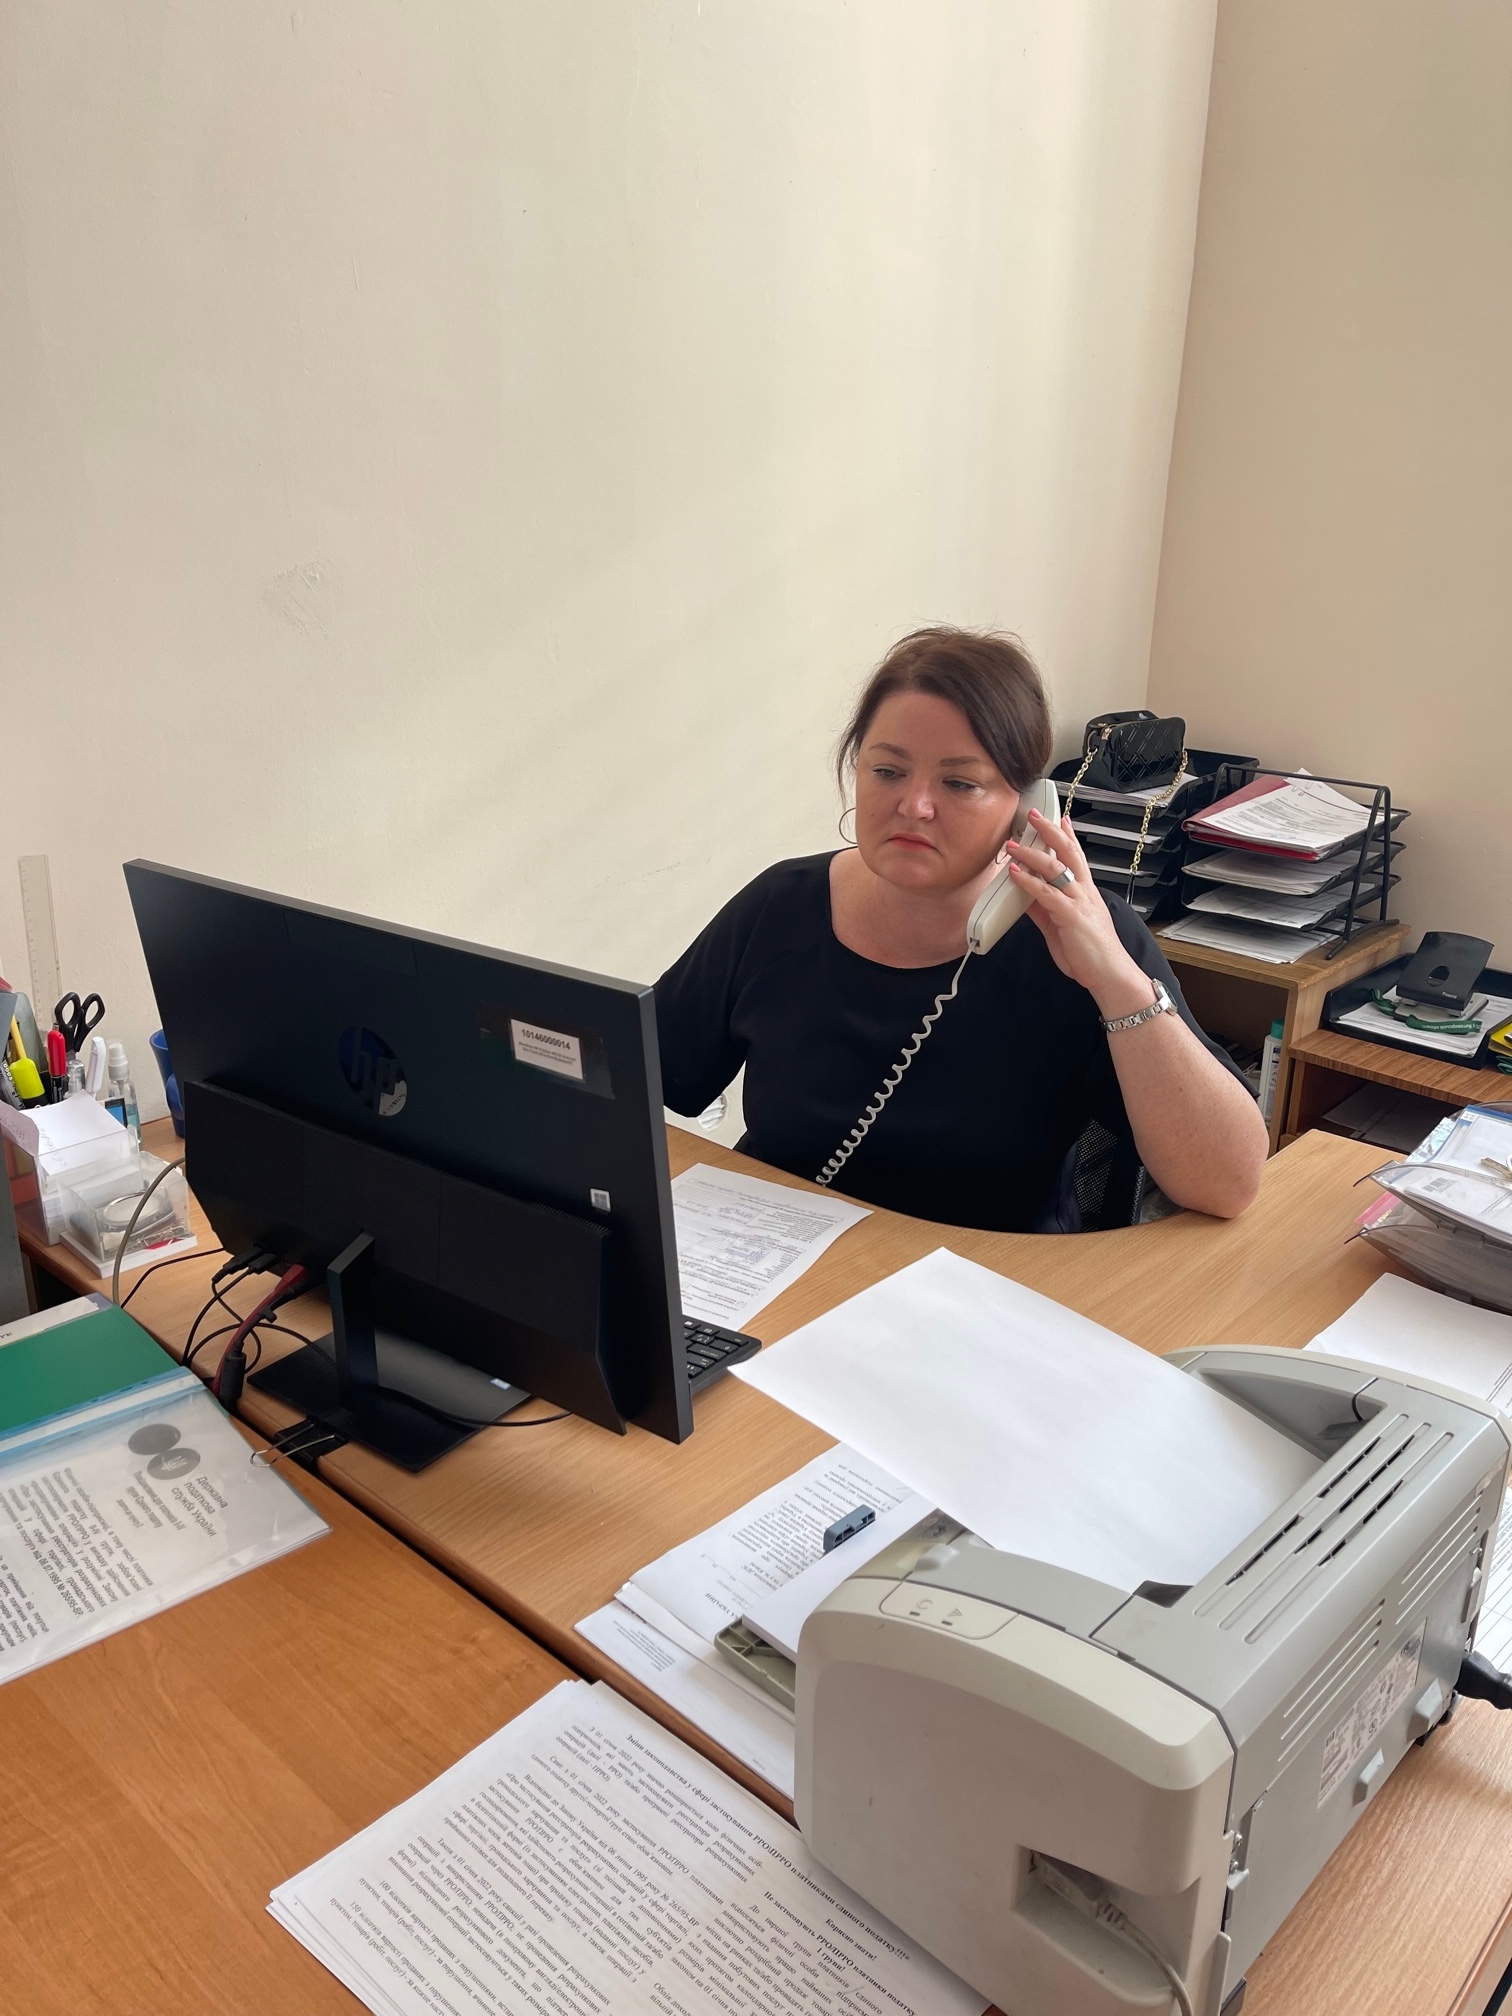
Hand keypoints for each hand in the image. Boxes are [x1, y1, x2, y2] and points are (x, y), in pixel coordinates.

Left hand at [1004, 809, 1155, 1015]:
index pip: (1077, 856)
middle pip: (1068, 852)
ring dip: (1031, 853)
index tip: (1060, 817)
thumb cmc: (1090, 952)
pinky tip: (1015, 873)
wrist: (1109, 974)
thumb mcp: (1062, 926)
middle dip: (1050, 831)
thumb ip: (1044, 909)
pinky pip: (1047, 894)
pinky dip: (1028, 882)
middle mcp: (1084, 892)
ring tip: (1012, 844)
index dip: (1068, 836)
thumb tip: (1025, 898)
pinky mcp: (1071, 916)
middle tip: (1033, 815)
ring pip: (1056, 869)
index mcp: (1085, 892)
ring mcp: (1079, 902)